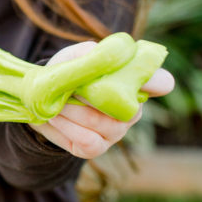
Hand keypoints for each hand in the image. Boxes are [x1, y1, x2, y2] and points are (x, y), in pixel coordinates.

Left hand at [29, 40, 174, 158]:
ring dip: (71, 110)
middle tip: (69, 87)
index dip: (157, 81)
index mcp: (134, 83)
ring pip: (99, 122)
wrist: (41, 101)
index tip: (148, 79)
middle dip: (90, 94)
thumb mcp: (74, 57)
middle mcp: (133, 111)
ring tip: (56, 101)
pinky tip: (54, 117)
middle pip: (122, 106)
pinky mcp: (97, 148)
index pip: (160, 82)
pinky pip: (87, 140)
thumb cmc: (66, 74)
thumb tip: (99, 54)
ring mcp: (116, 132)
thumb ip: (87, 53)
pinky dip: (66, 127)